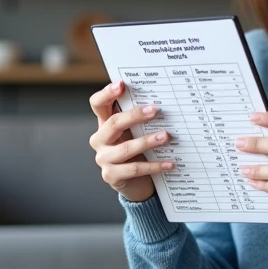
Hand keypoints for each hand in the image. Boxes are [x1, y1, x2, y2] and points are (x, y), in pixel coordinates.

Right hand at [89, 81, 174, 202]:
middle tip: (155, 110)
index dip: (106, 93)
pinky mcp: (111, 176)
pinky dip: (154, 166)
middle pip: (113, 123)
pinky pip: (134, 169)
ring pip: (125, 148)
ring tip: (166, 136)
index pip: (97, 104)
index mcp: (104, 124)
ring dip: (147, 141)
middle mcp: (100, 140)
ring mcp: (104, 159)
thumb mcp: (135, 133)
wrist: (135, 183)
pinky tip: (170, 163)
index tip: (121, 84)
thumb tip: (160, 102)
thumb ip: (139, 120)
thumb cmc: (136, 152)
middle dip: (135, 115)